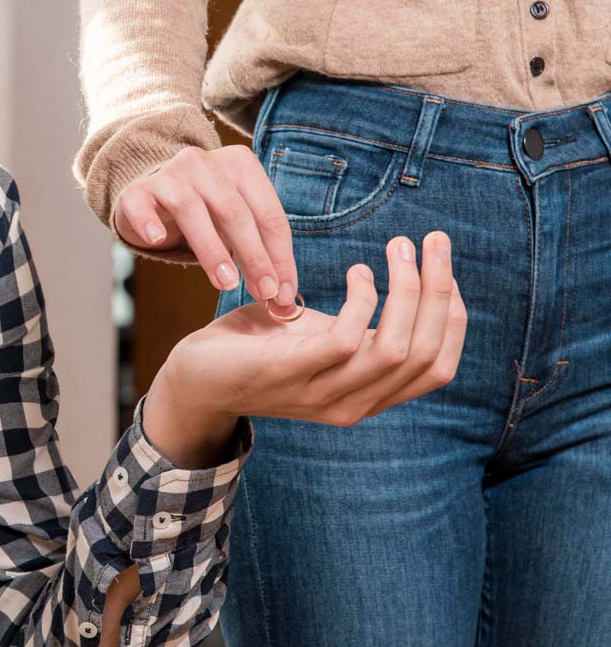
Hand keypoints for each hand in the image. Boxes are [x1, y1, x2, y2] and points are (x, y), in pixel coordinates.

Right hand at [113, 145, 296, 305]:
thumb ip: (258, 254)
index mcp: (240, 165)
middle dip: (253, 257)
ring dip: (211, 249)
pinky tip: (157, 240)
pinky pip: (141, 205)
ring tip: (225, 283)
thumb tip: (282, 300)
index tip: (282, 292)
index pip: (268, 214)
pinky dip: (148, 222)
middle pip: (235, 212)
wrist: (153, 194)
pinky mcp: (137, 191)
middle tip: (263, 293)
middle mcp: (205, 162)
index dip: (279, 255)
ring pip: (192, 209)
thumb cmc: (204, 212)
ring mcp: (169, 174)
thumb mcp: (236, 224)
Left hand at [146, 232, 466, 464]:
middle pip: (425, 355)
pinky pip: (348, 339)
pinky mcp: (290, 373)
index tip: (443, 266)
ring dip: (408, 289)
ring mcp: (322, 395)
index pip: (438, 367)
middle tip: (432, 241)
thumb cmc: (259, 349)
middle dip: (439, 292)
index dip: (452, 316)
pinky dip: (363, 299)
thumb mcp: (321, 339)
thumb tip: (409, 284)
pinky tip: (358, 271)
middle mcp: (353, 404)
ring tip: (400, 246)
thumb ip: (362, 328)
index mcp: (368, 396)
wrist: (195, 379)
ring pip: (396, 348)